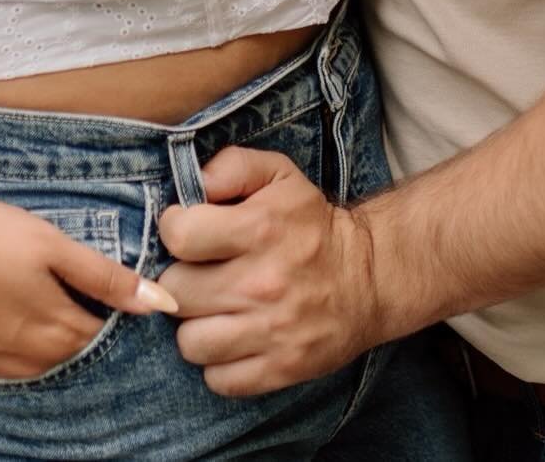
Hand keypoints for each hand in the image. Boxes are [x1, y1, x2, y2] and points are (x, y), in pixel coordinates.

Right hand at [0, 192, 177, 380]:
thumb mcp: (51, 244)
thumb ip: (106, 277)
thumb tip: (162, 303)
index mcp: (58, 331)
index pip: (102, 330)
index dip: (106, 304)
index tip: (96, 278)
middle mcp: (30, 360)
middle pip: (70, 346)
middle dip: (75, 318)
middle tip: (60, 278)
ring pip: (37, 357)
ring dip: (42, 331)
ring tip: (28, 288)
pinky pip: (1, 362)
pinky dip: (9, 339)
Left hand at [156, 147, 380, 395]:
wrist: (370, 277)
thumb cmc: (312, 224)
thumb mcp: (279, 175)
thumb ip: (232, 166)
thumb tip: (195, 182)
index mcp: (259, 229)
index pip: (180, 236)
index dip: (174, 230)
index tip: (186, 231)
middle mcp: (261, 283)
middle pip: (177, 293)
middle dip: (181, 280)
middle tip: (199, 274)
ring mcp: (271, 332)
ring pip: (190, 343)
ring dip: (195, 326)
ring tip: (213, 310)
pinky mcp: (281, 369)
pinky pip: (219, 379)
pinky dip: (219, 363)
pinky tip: (232, 339)